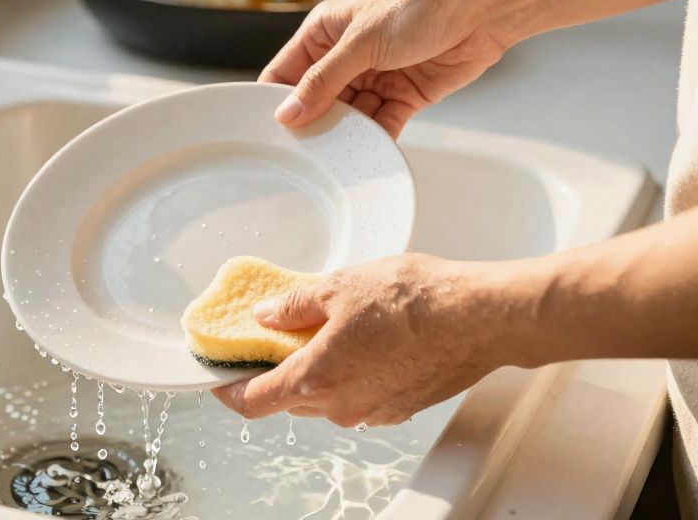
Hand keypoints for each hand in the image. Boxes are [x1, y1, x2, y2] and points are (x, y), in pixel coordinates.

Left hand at [211, 253, 518, 426]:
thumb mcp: (340, 286)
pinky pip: (362, 397)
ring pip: (327, 400)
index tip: (218, 377)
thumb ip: (296, 306)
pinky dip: (353, 375)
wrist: (479, 318)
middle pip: (289, 400)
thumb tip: (268, 315)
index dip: (228, 390)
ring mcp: (374, 411)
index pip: (253, 401)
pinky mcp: (402, 407)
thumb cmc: (415, 300)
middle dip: (276, 373)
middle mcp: (342, 405)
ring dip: (318, 373)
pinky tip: (366, 343)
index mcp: (317, 378)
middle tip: (273, 340)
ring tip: (326, 331)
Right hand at [262, 0, 511, 137]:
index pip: (285, 72)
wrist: (484, 11)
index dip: (274, 101)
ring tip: (336, 156)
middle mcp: (346, 55)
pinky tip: (369, 152)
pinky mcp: (403, 95)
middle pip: (316, 100)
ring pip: (348, 116)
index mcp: (326, 32)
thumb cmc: (423, 5)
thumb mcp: (362, 42)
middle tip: (301, 153)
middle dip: (312, 124)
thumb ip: (324, 80)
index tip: (266, 131)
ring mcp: (375, 76)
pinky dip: (375, 138)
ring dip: (345, 134)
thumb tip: (288, 112)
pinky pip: (381, 123)